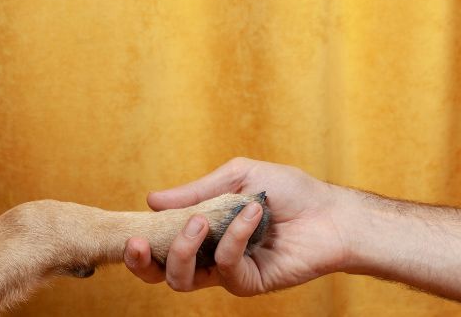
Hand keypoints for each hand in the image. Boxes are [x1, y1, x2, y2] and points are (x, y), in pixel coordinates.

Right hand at [124, 157, 349, 294]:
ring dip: (182, 248)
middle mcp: (209, 255)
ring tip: (199, 221)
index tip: (128, 230)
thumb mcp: (235, 178)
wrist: (331, 212)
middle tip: (140, 241)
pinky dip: (233, 237)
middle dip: (142, 262)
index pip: (159, 245)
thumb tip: (149, 200)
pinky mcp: (250, 282)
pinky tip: (251, 214)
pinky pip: (226, 266)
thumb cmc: (287, 191)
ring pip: (184, 280)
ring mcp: (228, 271)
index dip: (138, 243)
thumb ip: (194, 192)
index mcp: (200, 231)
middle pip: (162, 274)